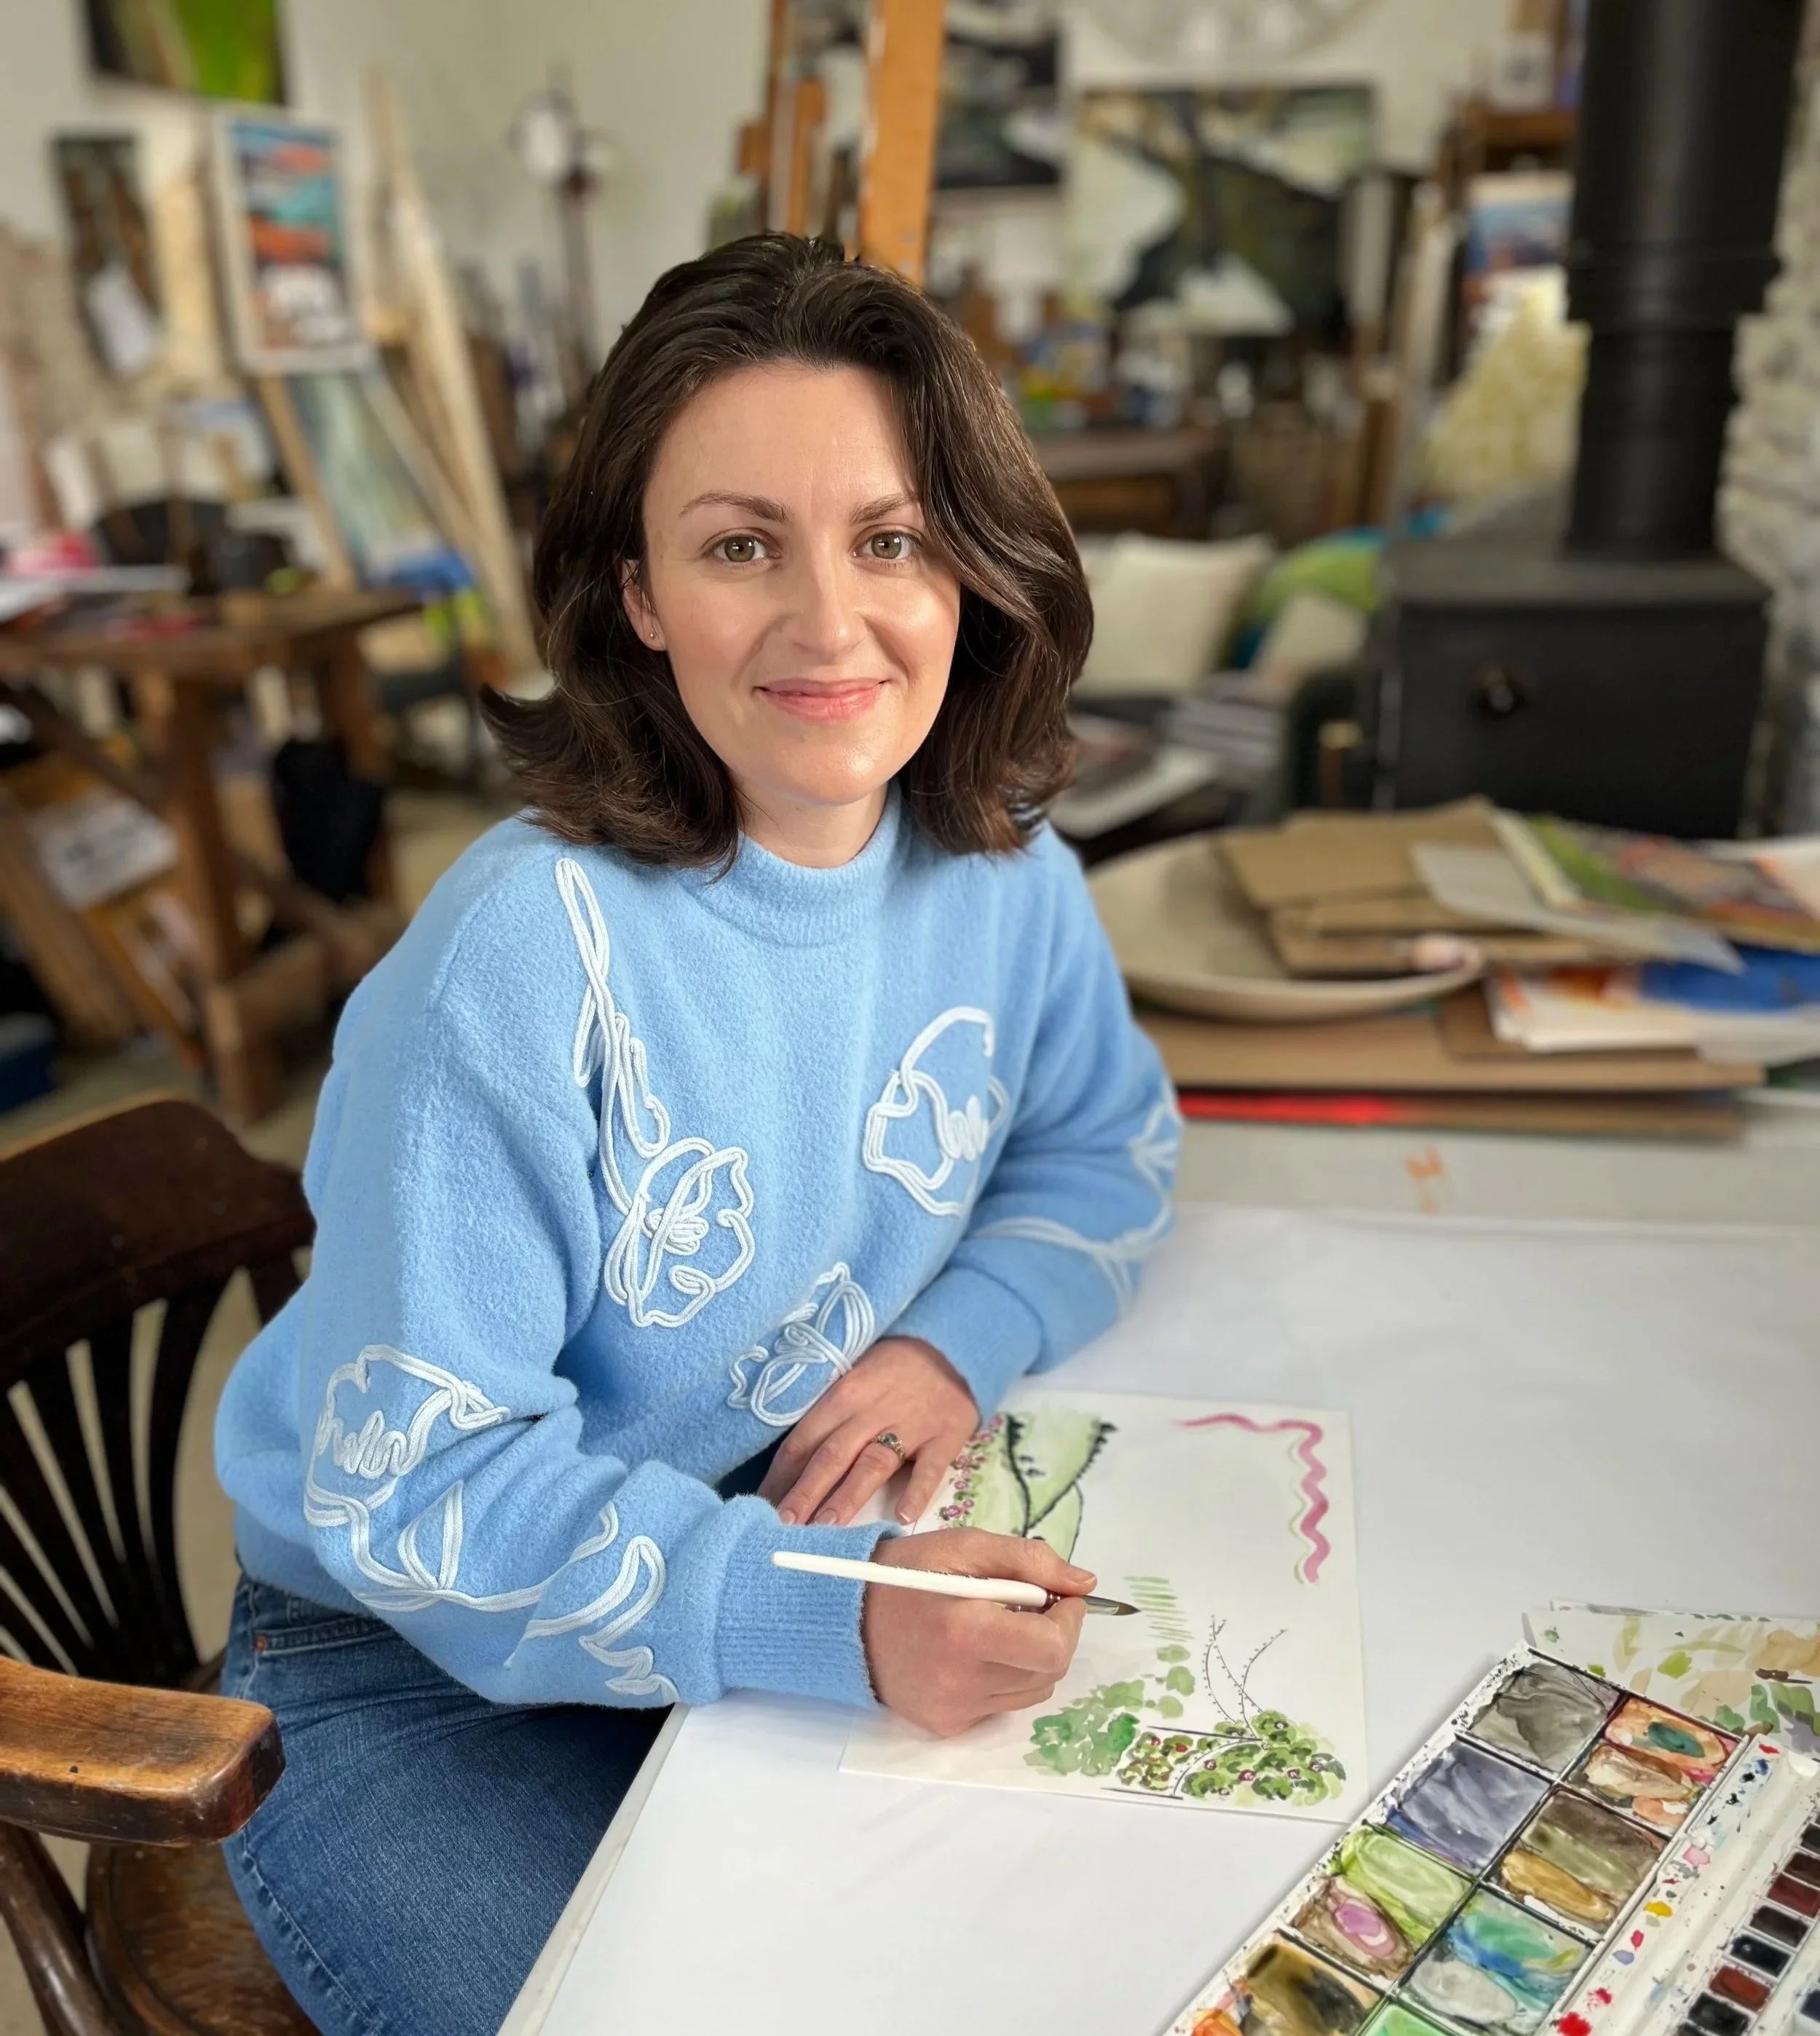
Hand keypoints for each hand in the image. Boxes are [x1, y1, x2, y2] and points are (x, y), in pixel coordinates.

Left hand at [758, 1336, 978, 1527]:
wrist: (951, 1350)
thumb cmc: (890, 1372)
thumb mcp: (852, 1381)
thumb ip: (826, 1419)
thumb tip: (787, 1467)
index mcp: (843, 1395)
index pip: (803, 1440)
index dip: (780, 1476)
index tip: (761, 1508)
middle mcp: (872, 1411)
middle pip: (831, 1455)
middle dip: (805, 1493)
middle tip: (784, 1527)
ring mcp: (910, 1424)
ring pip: (873, 1464)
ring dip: (848, 1496)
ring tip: (826, 1528)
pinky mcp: (944, 1436)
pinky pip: (930, 1468)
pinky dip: (917, 1492)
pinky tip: (903, 1517)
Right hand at [863, 1529, 1093, 1736]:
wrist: (846, 1618)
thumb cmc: (908, 1573)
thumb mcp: (966, 1546)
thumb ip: (1030, 1560)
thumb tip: (1085, 1584)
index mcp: (965, 1630)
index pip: (1052, 1647)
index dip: (1069, 1620)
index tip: (1061, 1597)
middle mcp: (960, 1680)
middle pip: (1049, 1672)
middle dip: (1054, 1636)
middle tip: (1034, 1607)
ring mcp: (953, 1708)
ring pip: (1031, 1692)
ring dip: (1031, 1658)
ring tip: (1000, 1627)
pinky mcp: (946, 1725)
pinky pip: (1001, 1705)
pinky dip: (1003, 1678)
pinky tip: (975, 1653)